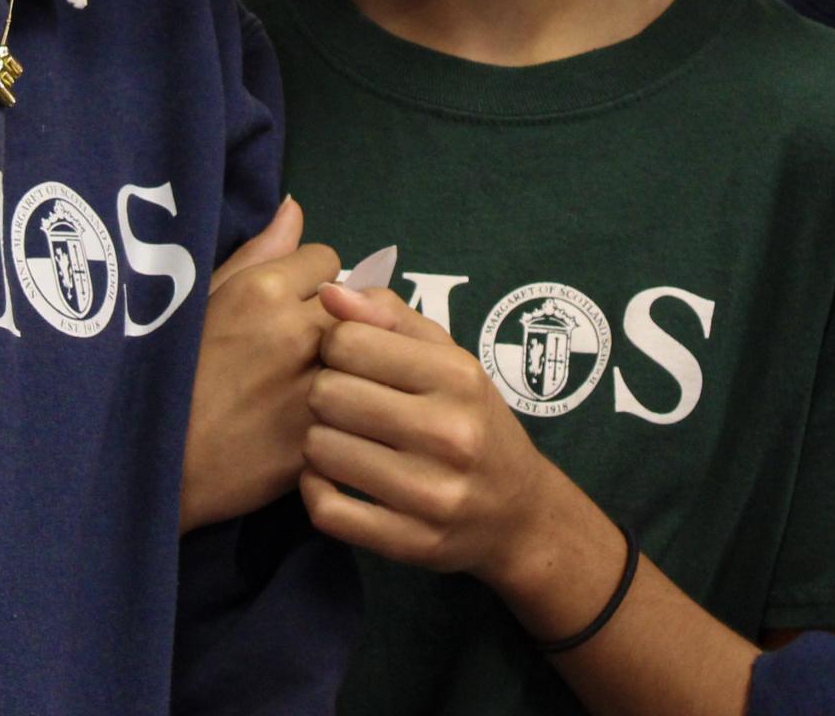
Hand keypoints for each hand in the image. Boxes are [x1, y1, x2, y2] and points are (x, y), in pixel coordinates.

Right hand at [180, 197, 340, 531]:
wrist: (155, 465)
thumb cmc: (169, 373)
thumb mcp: (202, 300)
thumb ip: (256, 253)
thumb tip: (296, 207)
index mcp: (262, 290)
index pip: (326, 258)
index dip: (310, 279)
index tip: (292, 301)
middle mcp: (296, 332)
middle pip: (354, 302)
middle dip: (336, 314)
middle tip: (309, 341)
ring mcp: (312, 388)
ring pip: (364, 353)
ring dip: (348, 359)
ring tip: (315, 375)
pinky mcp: (321, 438)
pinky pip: (356, 405)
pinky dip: (344, 408)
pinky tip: (314, 415)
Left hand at [300, 282, 550, 590]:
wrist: (518, 512)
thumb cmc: (472, 418)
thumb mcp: (448, 356)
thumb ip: (388, 315)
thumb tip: (329, 290)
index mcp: (457, 376)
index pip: (348, 341)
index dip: (334, 344)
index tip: (346, 358)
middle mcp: (450, 434)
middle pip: (328, 393)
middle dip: (323, 391)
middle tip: (341, 401)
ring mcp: (432, 495)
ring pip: (319, 450)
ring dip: (317, 440)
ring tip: (340, 437)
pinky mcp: (411, 543)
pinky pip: (327, 510)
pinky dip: (315, 490)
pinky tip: (331, 477)